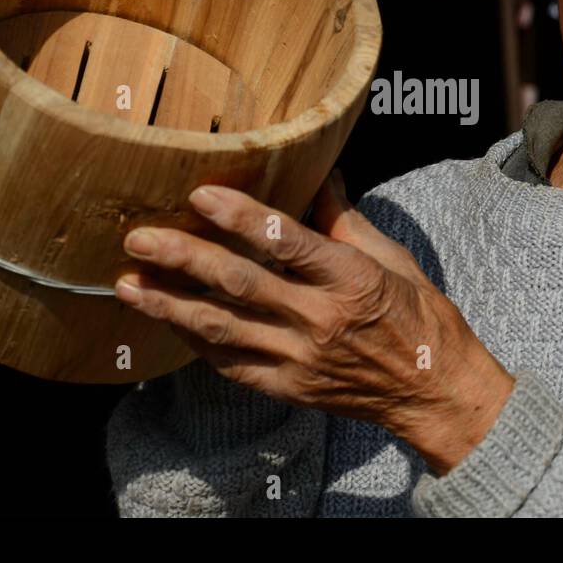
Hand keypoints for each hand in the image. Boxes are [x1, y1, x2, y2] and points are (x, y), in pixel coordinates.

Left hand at [113, 170, 514, 473]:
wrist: (434, 391)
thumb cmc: (418, 317)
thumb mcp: (391, 258)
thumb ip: (343, 219)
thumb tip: (320, 171)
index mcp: (351, 278)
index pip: (287, 242)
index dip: (240, 217)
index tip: (200, 195)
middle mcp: (321, 319)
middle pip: (240, 284)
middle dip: (183, 259)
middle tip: (139, 239)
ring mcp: (301, 358)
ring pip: (222, 329)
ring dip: (170, 305)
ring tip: (129, 285)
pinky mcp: (289, 387)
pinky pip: (231, 364)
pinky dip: (195, 341)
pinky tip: (167, 319)